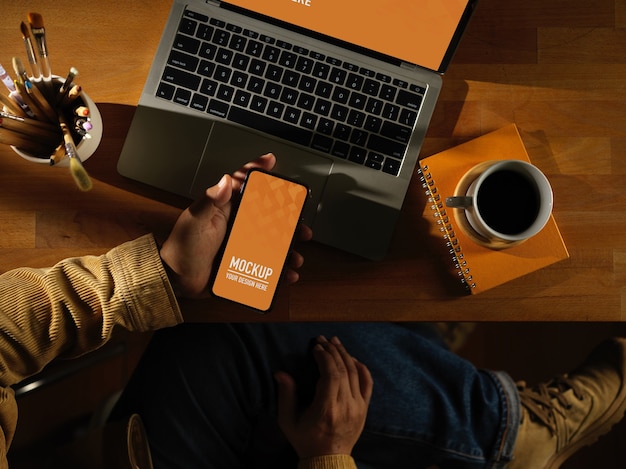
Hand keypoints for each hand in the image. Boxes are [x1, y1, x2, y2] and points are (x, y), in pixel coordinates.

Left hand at [159, 153, 311, 297]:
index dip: (257, 170)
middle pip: (268, 215)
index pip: (243, 184)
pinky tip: (287, 274)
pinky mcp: (244, 263)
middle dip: (288, 218)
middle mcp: (237, 224)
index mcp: (225, 208)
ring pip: (273, 242)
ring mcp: (242, 244)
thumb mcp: (195, 221)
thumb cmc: (182, 248)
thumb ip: (209, 200)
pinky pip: (267, 265)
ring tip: (295, 255)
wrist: (177, 280)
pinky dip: (280, 269)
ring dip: (288, 247)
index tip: (270, 160)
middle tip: (300, 224)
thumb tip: (225, 180)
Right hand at [275, 336, 372, 459]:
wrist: (328, 460)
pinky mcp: (364, 408)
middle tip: (323, 339)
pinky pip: (367, 383)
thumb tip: (280, 373)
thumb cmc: (305, 440)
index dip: (324, 356)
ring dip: (345, 355)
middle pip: (343, 369)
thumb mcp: (288, 421)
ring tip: (335, 342)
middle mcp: (346, 406)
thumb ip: (285, 396)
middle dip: (332, 350)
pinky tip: (352, 358)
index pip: (330, 374)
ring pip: (355, 373)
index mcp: (327, 408)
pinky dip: (361, 368)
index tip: (316, 347)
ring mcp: (358, 407)